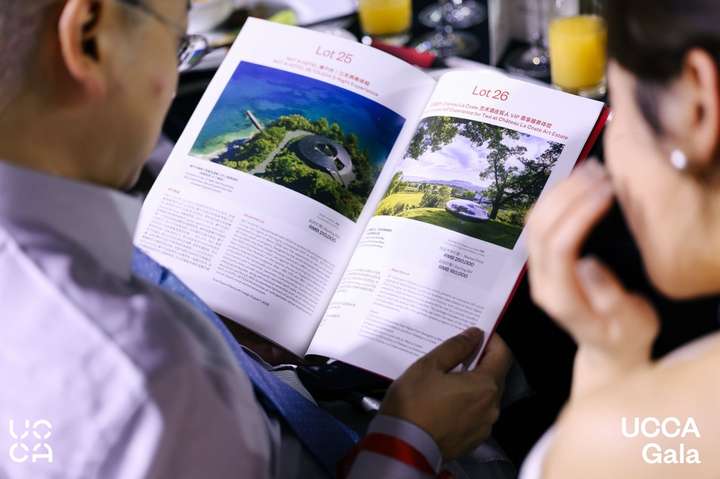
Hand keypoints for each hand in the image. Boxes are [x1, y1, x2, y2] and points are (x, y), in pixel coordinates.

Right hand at [380, 329, 511, 459]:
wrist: (403, 447)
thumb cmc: (414, 401)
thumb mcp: (429, 366)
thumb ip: (455, 347)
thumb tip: (475, 334)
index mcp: (486, 385)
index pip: (502, 354)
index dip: (492, 339)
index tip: (476, 333)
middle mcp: (492, 407)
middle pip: (495, 376)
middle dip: (480, 362)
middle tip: (457, 354)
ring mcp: (484, 427)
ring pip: (485, 397)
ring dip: (472, 385)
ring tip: (448, 380)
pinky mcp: (473, 441)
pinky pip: (475, 415)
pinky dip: (466, 404)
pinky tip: (446, 402)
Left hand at [526, 159, 658, 397]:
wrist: (606, 350)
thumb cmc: (623, 337)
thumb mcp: (628, 324)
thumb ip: (608, 297)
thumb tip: (587, 263)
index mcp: (560, 297)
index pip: (559, 247)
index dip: (579, 214)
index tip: (605, 191)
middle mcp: (540, 281)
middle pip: (541, 228)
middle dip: (569, 194)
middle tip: (600, 173)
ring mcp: (536, 269)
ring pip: (535, 221)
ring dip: (560, 191)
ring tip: (591, 170)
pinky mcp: (541, 260)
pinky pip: (539, 222)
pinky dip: (556, 197)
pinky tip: (578, 181)